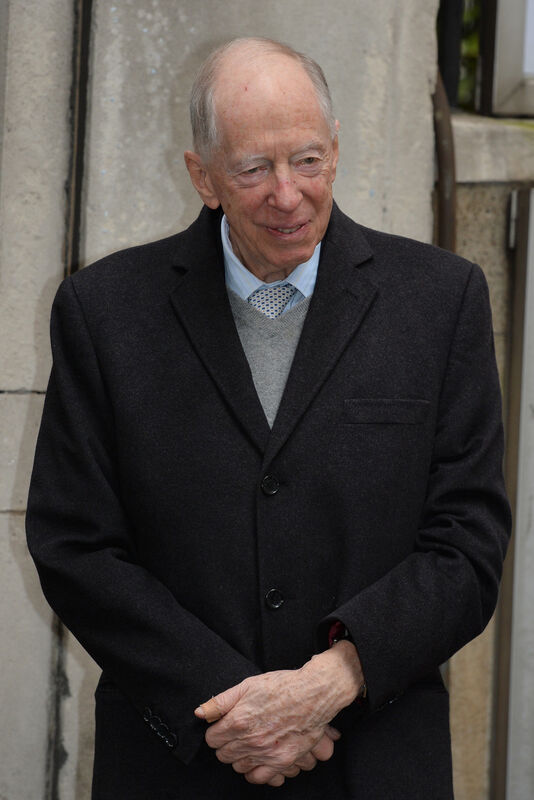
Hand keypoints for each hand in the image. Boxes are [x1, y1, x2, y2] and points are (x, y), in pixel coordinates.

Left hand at [195, 640, 363, 785]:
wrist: (312, 694)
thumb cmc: (280, 686)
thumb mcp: (247, 685)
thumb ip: (221, 701)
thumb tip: (199, 713)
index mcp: (238, 721)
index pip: (212, 739)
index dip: (216, 731)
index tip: (223, 726)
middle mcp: (250, 740)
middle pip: (223, 755)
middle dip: (226, 744)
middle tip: (236, 734)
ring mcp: (266, 753)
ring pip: (238, 767)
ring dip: (240, 757)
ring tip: (248, 744)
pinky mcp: (281, 761)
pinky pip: (258, 777)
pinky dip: (254, 771)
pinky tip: (257, 759)